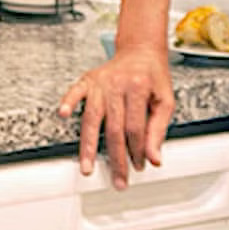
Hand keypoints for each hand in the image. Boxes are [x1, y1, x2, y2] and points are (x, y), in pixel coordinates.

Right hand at [57, 44, 174, 189]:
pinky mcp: (88, 80)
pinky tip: (63, 114)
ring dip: (89, 145)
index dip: (138, 150)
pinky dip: (68, 102)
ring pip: (92, 118)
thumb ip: (159, 129)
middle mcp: (118, 85)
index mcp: (139, 89)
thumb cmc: (153, 76)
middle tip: (117, 180)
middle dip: (116, 158)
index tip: (139, 166)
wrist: (141, 50)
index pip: (136, 128)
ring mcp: (101, 83)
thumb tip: (154, 158)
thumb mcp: (165, 100)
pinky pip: (75, 92)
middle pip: (114, 128)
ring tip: (87, 167)